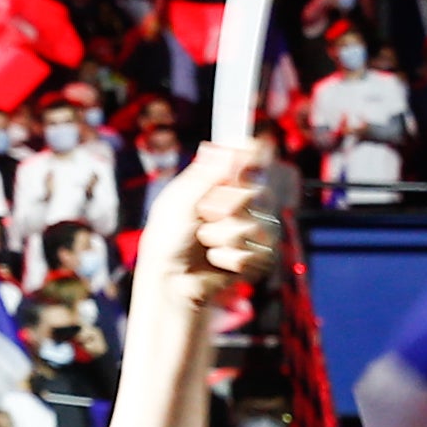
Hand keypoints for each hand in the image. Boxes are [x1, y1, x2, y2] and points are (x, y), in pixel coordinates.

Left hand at [145, 139, 280, 309]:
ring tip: (206, 244)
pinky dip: (230, 259)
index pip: (249, 160)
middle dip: (224, 209)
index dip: (254, 154)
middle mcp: (241, 203)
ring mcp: (253, 230)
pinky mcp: (258, 257)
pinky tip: (216, 260)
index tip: (254, 149)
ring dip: (222, 238)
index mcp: (220, 184)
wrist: (170, 280)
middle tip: (204, 217)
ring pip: (255, 226)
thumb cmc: (167, 240)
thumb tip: (224, 147)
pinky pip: (258, 253)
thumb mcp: (179, 202)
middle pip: (256, 193)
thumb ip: (204, 176)